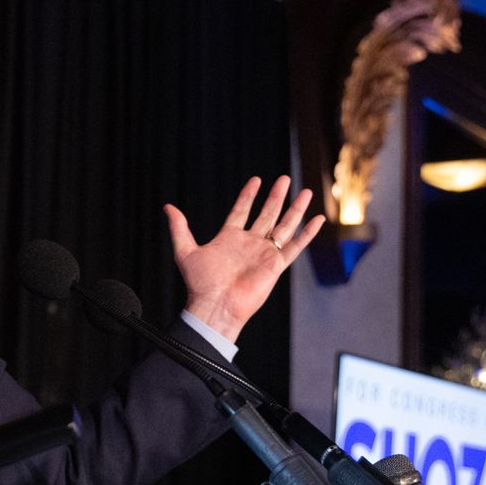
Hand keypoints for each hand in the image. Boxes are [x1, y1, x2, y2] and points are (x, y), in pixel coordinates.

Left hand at [165, 176, 321, 343]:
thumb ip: (179, 228)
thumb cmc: (200, 284)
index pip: (241, 210)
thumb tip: (168, 207)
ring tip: (304, 191)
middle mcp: (249, 243)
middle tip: (284, 179)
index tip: (256, 180)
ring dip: (294, 209)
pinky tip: (317, 219)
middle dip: (275, 196)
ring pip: (283, 225)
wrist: (215, 305)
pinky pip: (295, 245)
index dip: (248, 195)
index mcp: (229, 238)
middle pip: (266, 214)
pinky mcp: (276, 264)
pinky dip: (307, 233)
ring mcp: (264, 253)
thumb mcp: (185, 251)